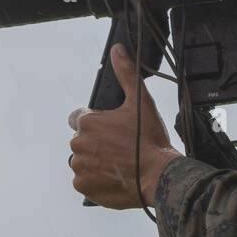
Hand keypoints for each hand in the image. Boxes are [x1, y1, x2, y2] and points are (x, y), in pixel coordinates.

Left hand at [69, 44, 180, 208]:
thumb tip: (117, 50)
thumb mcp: (141, 102)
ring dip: (96, 162)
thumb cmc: (149, 139)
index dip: (97, 123)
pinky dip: (96, 180)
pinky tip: (114, 177)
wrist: (158, 175)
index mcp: (88, 123)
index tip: (112, 131)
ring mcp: (80, 166)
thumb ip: (126, 73)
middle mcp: (78, 144)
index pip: (79, 119)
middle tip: (121, 148)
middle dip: (97, 143)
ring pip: (83, 161)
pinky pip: (84, 181)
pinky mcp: (82, 186)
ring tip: (119, 164)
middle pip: (83, 141)